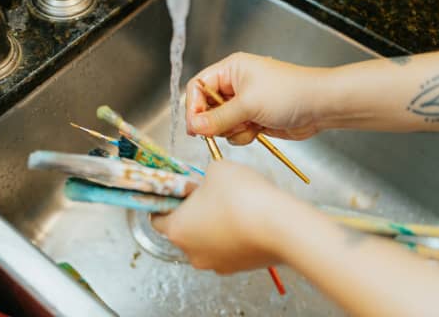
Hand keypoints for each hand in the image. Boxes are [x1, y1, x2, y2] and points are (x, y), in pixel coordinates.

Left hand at [152, 160, 293, 273]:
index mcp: (177, 229)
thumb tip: (208, 181)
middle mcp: (192, 253)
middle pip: (183, 231)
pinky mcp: (239, 268)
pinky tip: (246, 220)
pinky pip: (229, 249)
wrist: (281, 225)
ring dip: (214, 226)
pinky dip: (233, 237)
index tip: (179, 191)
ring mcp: (217, 264)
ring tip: (233, 206)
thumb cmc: (242, 197)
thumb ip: (204, 176)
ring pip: (207, 242)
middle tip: (209, 194)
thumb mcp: (217, 169)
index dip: (167, 201)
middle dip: (193, 213)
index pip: (157, 218)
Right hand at [185, 52, 327, 144]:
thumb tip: (194, 126)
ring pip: (220, 123)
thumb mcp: (248, 104)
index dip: (193, 107)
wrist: (320, 106)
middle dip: (214, 122)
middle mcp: (234, 85)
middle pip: (206, 108)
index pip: (198, 87)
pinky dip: (243, 135)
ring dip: (231, 130)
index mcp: (230, 70)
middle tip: (226, 128)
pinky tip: (258, 130)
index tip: (195, 126)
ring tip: (250, 126)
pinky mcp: (252, 119)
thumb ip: (218, 118)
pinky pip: (234, 132)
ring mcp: (243, 103)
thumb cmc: (289, 93)